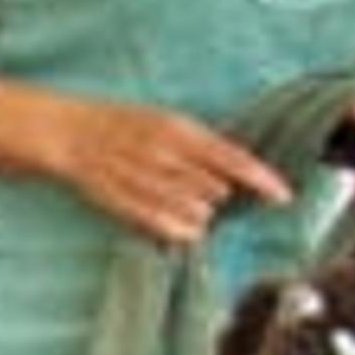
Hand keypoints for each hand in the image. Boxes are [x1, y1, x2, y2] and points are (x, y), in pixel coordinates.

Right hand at [51, 97, 292, 244]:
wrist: (70, 133)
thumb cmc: (124, 126)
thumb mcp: (166, 124)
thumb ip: (200, 147)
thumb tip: (233, 174)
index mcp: (177, 129)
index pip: (231, 157)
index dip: (260, 179)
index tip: (284, 196)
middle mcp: (163, 152)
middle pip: (213, 188)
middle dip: (226, 199)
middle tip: (223, 200)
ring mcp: (141, 177)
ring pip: (190, 208)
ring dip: (203, 215)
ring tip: (199, 212)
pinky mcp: (121, 200)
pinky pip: (159, 221)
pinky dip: (179, 229)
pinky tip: (188, 231)